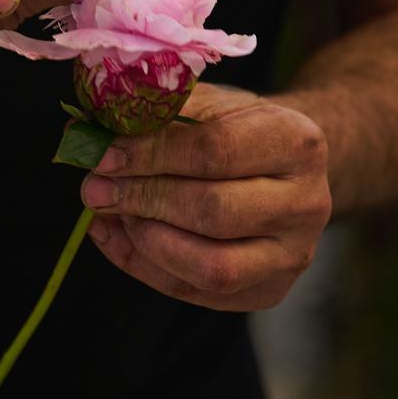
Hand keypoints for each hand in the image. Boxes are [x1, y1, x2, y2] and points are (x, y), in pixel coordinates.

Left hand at [81, 82, 331, 310]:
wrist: (288, 169)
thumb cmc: (242, 130)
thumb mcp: (213, 105)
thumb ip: (159, 114)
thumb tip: (90, 130)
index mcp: (297, 142)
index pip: (216, 152)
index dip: (153, 154)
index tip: (104, 154)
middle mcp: (307, 204)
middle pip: (213, 212)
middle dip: (144, 199)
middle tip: (94, 187)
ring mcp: (292, 254)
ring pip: (211, 267)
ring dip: (145, 241)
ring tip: (109, 212)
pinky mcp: (270, 291)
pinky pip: (197, 293)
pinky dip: (145, 267)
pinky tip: (116, 235)